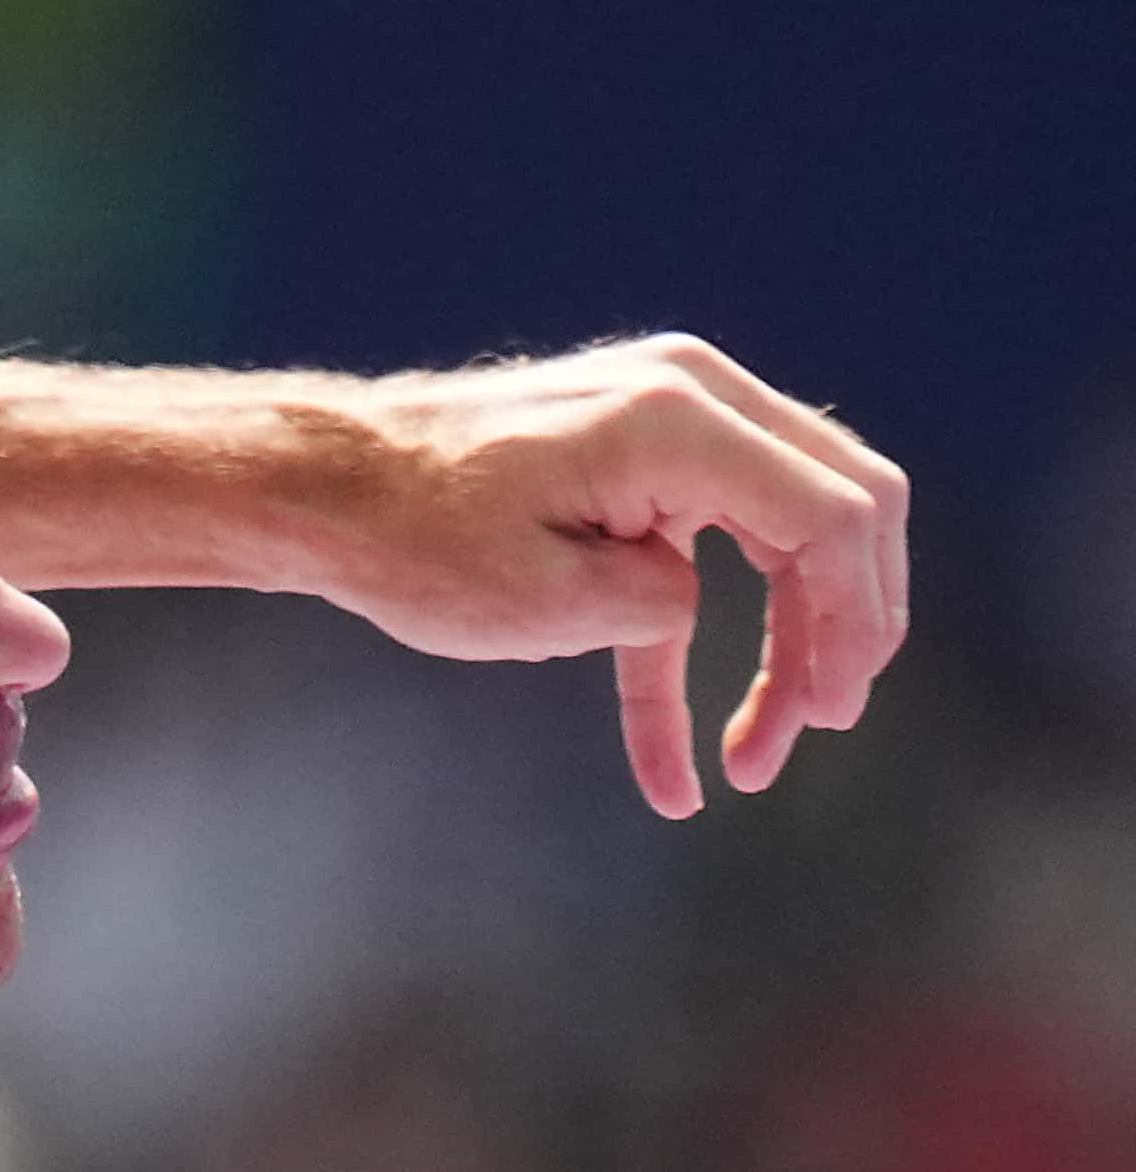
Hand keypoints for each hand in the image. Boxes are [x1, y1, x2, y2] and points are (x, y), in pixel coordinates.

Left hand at [345, 333, 908, 817]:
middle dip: (837, 630)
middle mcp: (690, 396)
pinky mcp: (628, 463)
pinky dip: (684, 656)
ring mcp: (663, 419)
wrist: (319, 488)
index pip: (831, 518)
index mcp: (679, 420)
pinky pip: (692, 561)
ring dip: (777, 649)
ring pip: (778, 537)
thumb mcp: (545, 601)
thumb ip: (659, 606)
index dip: (853, 623)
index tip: (830, 717)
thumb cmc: (411, 537)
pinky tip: (674, 775)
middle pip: (833, 513)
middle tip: (812, 729)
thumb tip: (691, 607)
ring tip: (756, 758)